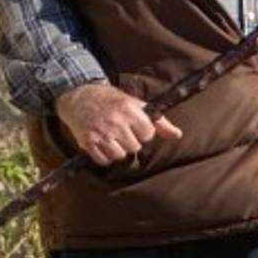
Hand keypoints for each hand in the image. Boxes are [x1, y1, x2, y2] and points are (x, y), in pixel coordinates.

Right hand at [55, 82, 181, 166]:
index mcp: (129, 110)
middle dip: (130, 141)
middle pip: (134, 147)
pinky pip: (104, 161)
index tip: (135, 126)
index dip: (143, 132)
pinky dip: (104, 156)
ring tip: (113, 137)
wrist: (80, 97)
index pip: (148, 134)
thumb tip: (178, 135)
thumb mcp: (136, 104)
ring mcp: (101, 133)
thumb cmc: (112, 100)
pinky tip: (103, 143)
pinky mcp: (88, 143)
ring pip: (120, 156)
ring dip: (117, 150)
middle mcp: (116, 122)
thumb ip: (158, 121)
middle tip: (121, 131)